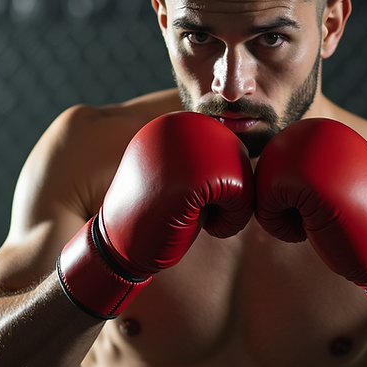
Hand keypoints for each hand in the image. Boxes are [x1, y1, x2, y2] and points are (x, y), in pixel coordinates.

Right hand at [58, 111, 253, 318]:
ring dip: (228, 208)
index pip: (229, 150)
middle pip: (239, 161)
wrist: (121, 244)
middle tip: (187, 209)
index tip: (184, 197)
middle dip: (225, 194)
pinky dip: (229, 221)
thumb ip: (206, 154)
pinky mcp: (195, 174)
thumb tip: (242, 140)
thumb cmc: (157, 214)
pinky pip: (243, 197)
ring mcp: (186, 147)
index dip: (216, 184)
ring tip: (190, 213)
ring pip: (244, 177)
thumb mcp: (181, 174)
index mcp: (176, 121)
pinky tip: (194, 224)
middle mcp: (181, 123)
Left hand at [254, 118, 366, 336]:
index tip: (330, 201)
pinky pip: (263, 207)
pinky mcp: (300, 175)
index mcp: (323, 129)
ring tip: (323, 215)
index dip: (295, 196)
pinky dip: (282, 227)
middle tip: (326, 211)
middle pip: (263, 175)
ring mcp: (309, 149)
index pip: (274, 166)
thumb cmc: (356, 223)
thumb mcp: (330, 182)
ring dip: (284, 215)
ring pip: (261, 190)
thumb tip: (269, 158)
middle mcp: (315, 129)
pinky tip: (317, 225)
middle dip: (286, 204)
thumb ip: (305, 164)